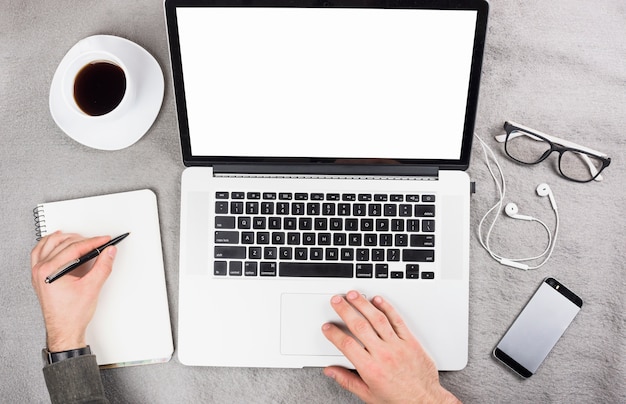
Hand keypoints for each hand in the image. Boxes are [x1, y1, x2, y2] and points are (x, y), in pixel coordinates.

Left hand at [31, 231, 115, 351]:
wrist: (64, 330)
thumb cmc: (71, 315)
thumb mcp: (92, 288)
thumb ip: (103, 266)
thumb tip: (109, 252)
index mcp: (49, 271)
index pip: (74, 248)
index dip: (93, 242)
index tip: (104, 240)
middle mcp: (40, 270)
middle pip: (63, 243)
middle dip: (83, 240)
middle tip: (98, 242)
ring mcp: (38, 273)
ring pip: (48, 244)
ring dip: (65, 238)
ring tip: (81, 239)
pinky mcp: (39, 276)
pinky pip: (40, 252)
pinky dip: (50, 244)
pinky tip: (59, 243)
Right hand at [322, 291, 459, 403]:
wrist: (425, 402)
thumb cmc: (398, 400)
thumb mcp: (368, 395)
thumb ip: (347, 380)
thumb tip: (331, 371)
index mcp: (370, 369)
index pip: (347, 345)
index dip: (334, 334)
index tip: (327, 327)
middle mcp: (383, 355)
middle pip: (359, 326)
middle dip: (345, 310)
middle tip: (336, 300)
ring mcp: (398, 346)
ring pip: (377, 319)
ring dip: (363, 304)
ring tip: (354, 295)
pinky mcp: (411, 341)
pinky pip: (397, 321)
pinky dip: (387, 308)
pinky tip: (378, 300)